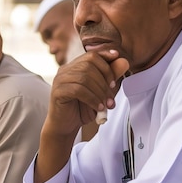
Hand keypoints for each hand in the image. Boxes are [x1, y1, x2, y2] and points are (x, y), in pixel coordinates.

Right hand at [35, 50, 128, 182]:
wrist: (65, 126)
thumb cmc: (81, 108)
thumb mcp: (100, 92)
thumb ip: (110, 77)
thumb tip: (124, 61)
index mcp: (74, 67)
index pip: (91, 55)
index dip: (106, 59)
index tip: (119, 65)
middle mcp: (65, 70)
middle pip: (89, 64)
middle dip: (105, 80)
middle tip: (111, 97)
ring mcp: (60, 80)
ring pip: (85, 77)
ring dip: (100, 92)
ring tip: (106, 105)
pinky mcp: (58, 92)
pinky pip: (78, 90)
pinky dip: (92, 99)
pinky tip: (98, 108)